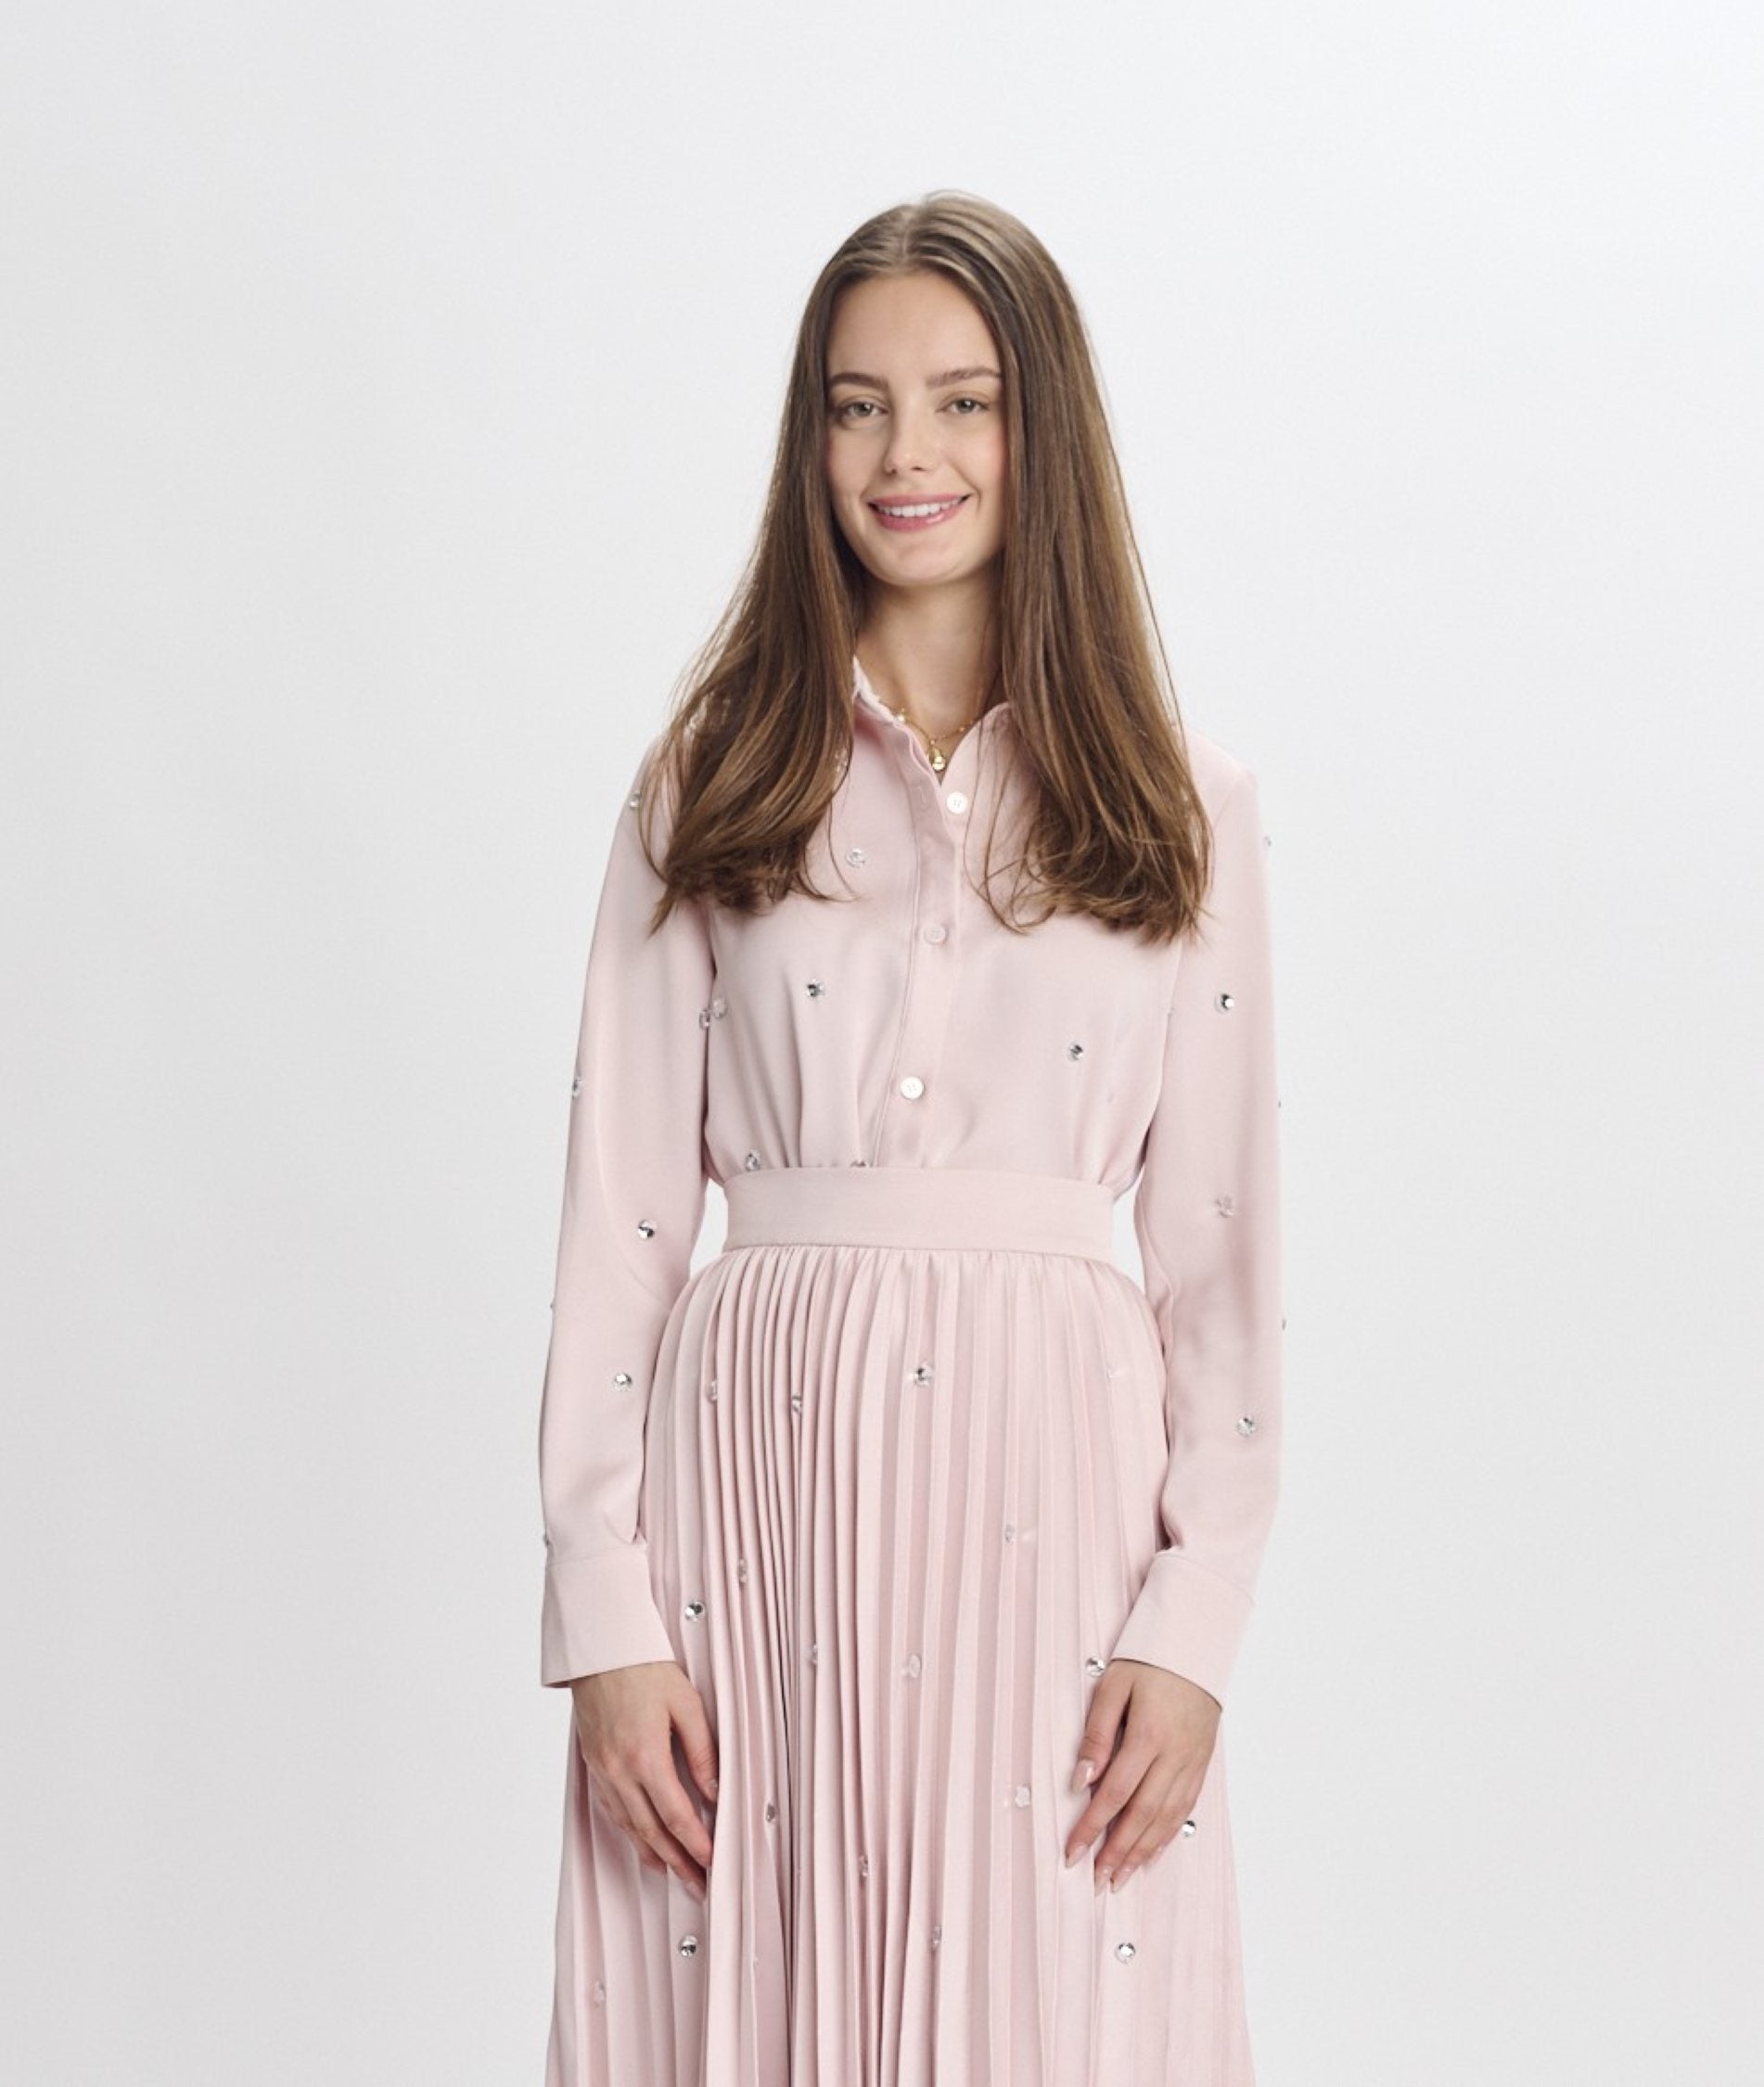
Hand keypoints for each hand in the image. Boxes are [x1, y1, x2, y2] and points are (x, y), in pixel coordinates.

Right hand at [569, 1660, 719, 1901]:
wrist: (601, 1650)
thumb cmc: (646, 1669)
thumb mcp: (686, 1703)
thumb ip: (702, 1750)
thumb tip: (715, 1790)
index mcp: (645, 1755)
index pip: (675, 1814)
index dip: (695, 1843)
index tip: (712, 1861)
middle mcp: (620, 1770)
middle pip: (651, 1831)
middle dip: (677, 1862)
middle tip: (697, 1885)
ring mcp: (603, 1769)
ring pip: (629, 1825)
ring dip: (652, 1854)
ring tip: (673, 1874)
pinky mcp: (594, 1764)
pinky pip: (612, 1809)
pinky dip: (630, 1832)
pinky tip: (642, 1843)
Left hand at [1063, 1659, 1219, 1892]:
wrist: (1197, 1645)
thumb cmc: (1148, 1661)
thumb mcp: (1113, 1686)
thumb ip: (1096, 1734)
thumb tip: (1080, 1780)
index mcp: (1148, 1735)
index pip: (1114, 1793)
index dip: (1091, 1827)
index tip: (1072, 1853)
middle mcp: (1174, 1756)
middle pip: (1142, 1815)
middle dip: (1117, 1852)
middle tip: (1096, 1881)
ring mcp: (1192, 1763)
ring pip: (1166, 1818)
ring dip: (1142, 1853)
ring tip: (1120, 1877)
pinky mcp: (1202, 1764)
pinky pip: (1184, 1808)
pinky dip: (1166, 1835)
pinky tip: (1152, 1852)